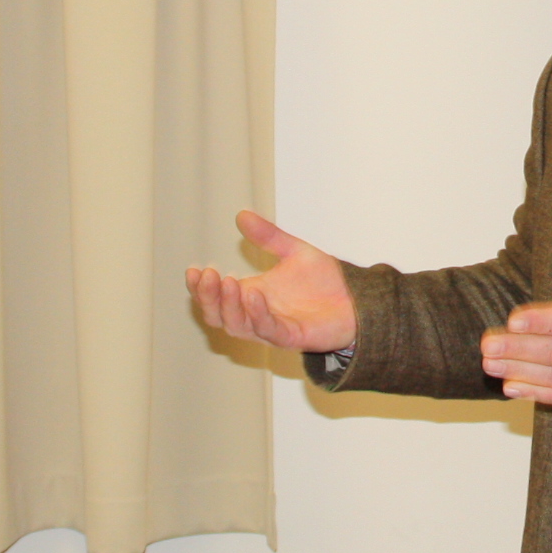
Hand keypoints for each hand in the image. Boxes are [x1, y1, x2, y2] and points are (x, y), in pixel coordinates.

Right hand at [186, 210, 358, 351]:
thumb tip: (242, 215)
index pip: (216, 298)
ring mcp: (272, 328)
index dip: (200, 288)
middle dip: (208, 297)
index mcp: (252, 296)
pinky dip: (257, 314)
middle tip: (206, 275)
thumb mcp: (294, 251)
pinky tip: (253, 294)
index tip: (194, 269)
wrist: (357, 300)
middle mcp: (257, 315)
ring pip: (238, 327)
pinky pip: (268, 330)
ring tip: (227, 282)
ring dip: (229, 305)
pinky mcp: (292, 337)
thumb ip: (268, 237)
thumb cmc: (325, 282)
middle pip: (219, 316)